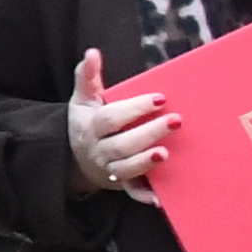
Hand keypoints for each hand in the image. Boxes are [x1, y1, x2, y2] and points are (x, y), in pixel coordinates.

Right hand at [65, 49, 177, 196]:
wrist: (75, 159)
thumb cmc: (87, 123)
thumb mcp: (83, 100)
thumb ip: (88, 77)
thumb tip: (92, 52)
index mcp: (91, 127)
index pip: (110, 118)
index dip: (134, 109)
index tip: (160, 98)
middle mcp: (99, 149)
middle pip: (122, 144)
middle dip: (148, 133)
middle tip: (176, 121)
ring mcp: (109, 168)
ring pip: (125, 168)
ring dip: (144, 162)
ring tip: (165, 153)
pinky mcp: (120, 185)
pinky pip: (131, 193)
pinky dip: (143, 196)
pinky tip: (159, 199)